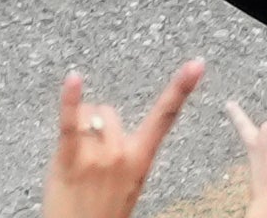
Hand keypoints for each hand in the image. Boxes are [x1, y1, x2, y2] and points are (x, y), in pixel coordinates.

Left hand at [41, 59, 203, 217]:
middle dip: (95, 124)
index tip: (197, 64)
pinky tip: (74, 79)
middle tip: (87, 158)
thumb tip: (105, 124)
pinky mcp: (70, 160)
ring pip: (85, 115)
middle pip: (107, 112)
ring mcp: (97, 158)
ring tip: (73, 160)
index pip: (165, 117)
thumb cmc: (100, 213)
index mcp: (140, 160)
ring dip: (77, 127)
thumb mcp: (125, 184)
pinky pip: (69, 124)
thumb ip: (122, 152)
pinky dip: (70, 100)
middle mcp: (122, 155)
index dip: (182, 88)